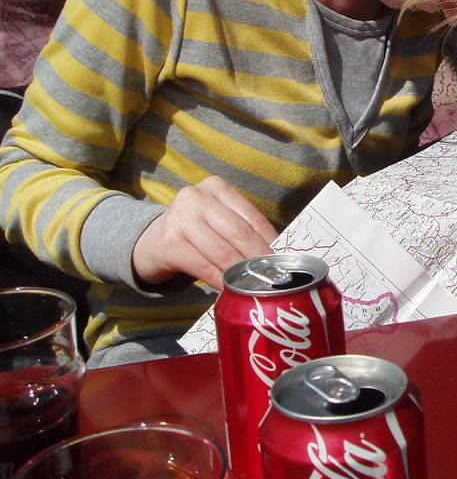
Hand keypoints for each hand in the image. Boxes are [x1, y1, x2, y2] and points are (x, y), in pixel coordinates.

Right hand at [131, 176, 277, 289]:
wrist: (149, 242)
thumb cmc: (195, 232)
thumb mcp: (219, 220)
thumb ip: (243, 230)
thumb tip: (277, 255)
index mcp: (217, 188)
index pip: (252, 217)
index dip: (271, 242)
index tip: (284, 261)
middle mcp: (197, 198)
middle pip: (239, 232)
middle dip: (259, 258)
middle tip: (273, 277)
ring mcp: (180, 218)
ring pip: (222, 251)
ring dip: (241, 273)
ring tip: (255, 286)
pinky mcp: (168, 243)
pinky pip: (203, 266)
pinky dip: (220, 280)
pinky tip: (230, 291)